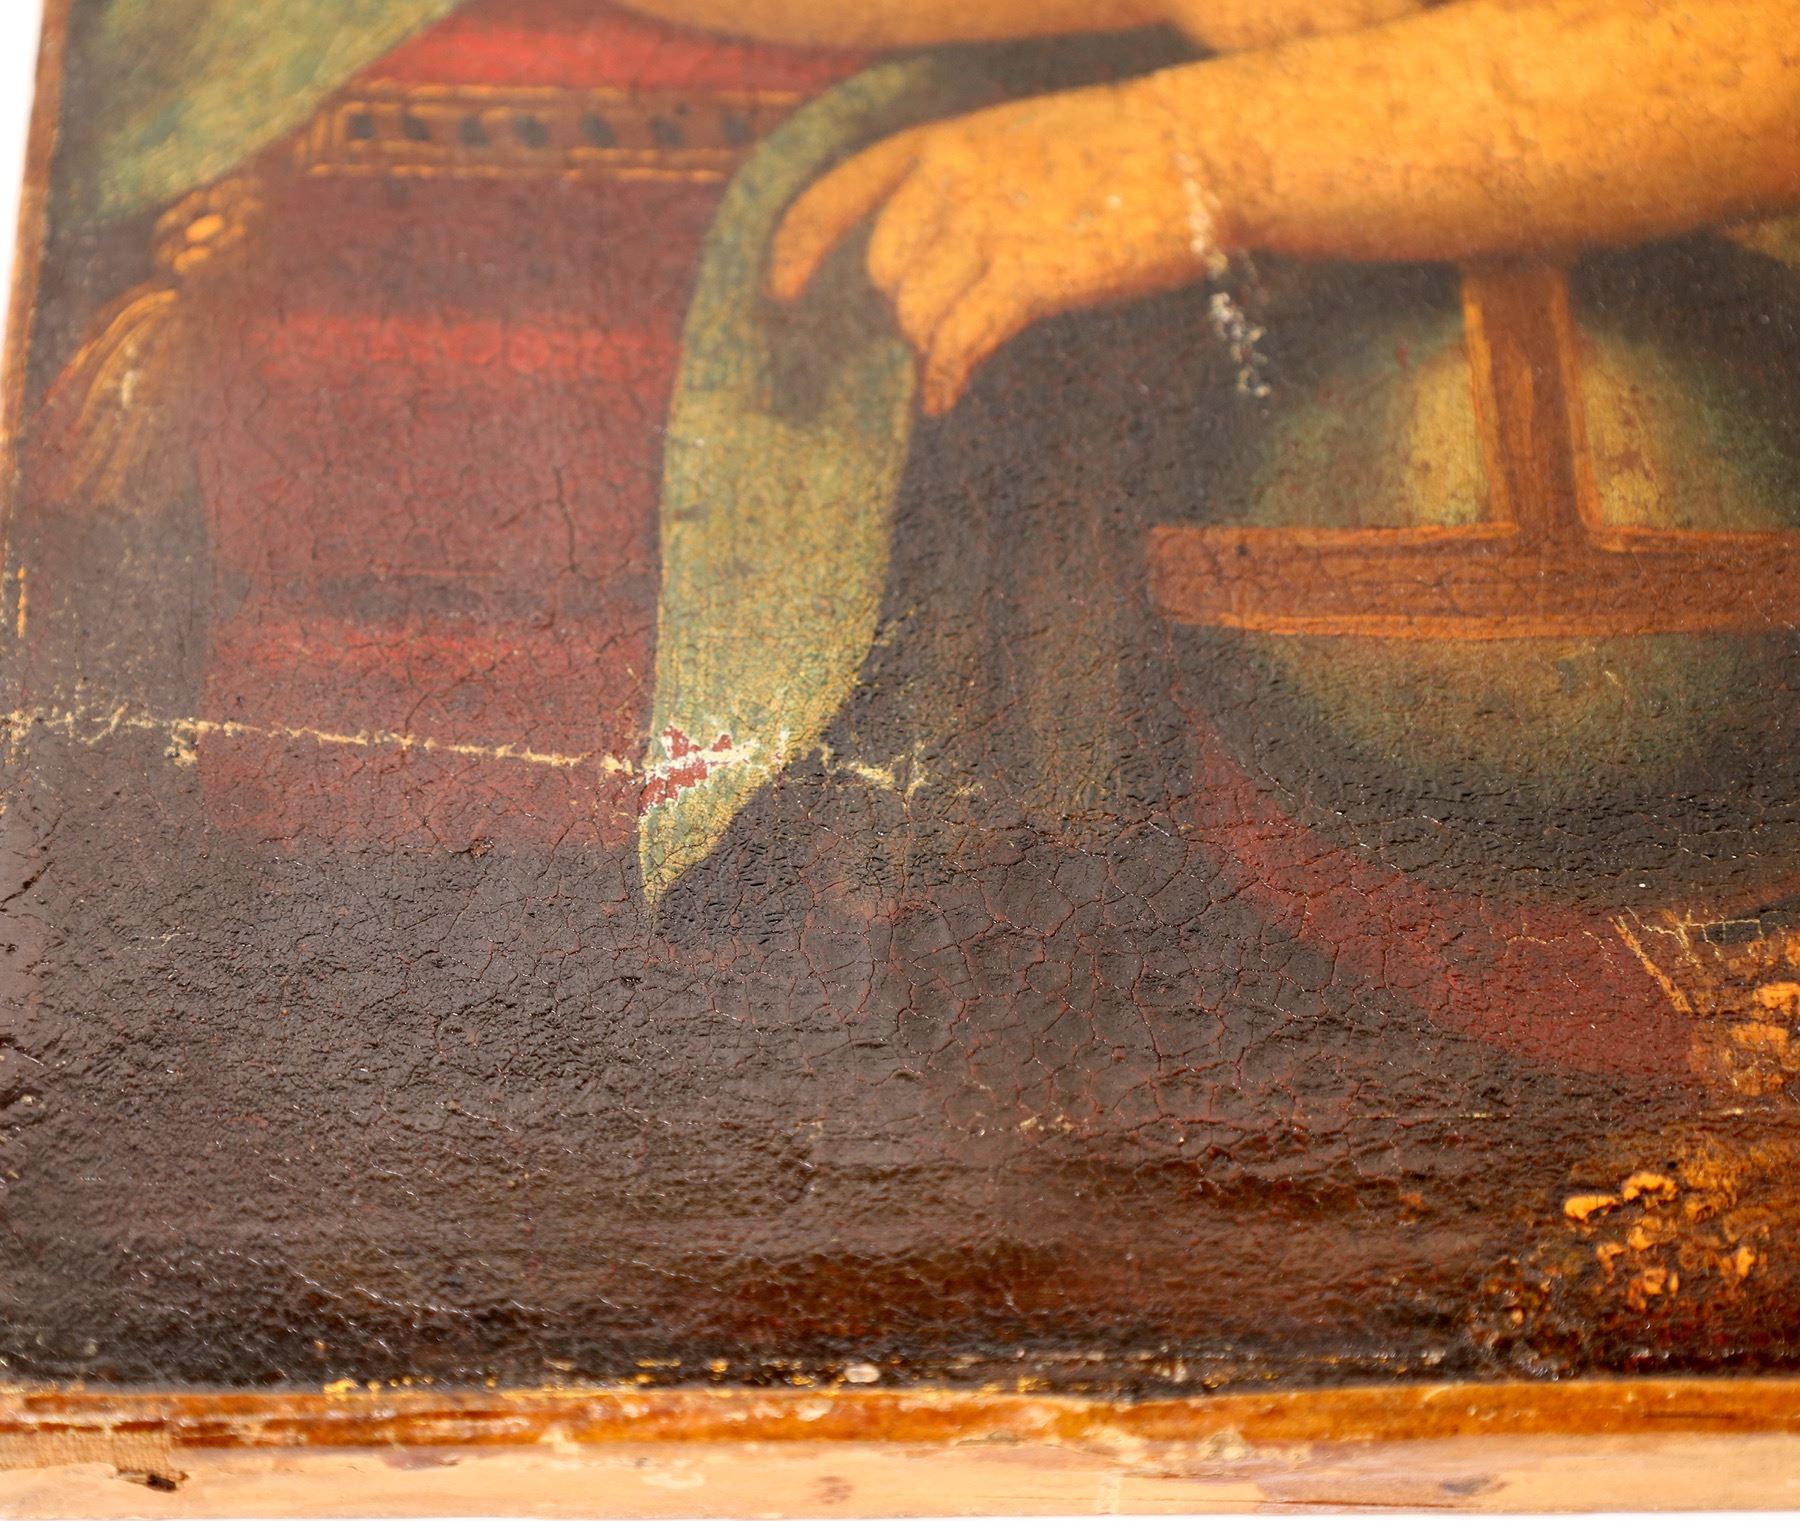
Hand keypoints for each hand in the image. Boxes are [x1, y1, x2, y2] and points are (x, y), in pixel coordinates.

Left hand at [767, 80, 1215, 413]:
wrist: (1205, 151)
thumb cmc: (1124, 154)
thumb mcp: (1023, 139)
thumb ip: (965, 183)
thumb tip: (920, 258)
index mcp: (946, 140)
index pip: (840, 192)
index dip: (800, 247)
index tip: (781, 293)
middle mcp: (954, 178)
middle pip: (884, 276)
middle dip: (907, 311)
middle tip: (950, 327)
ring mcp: (988, 227)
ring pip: (918, 316)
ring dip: (934, 345)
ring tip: (969, 351)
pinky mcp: (1028, 277)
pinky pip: (957, 344)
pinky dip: (945, 378)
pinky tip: (945, 399)